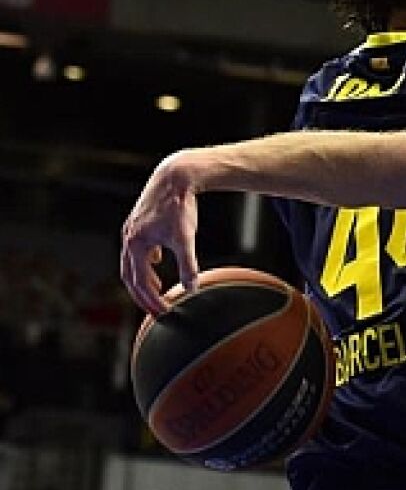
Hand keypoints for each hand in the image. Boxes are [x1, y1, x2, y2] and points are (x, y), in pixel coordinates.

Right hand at [120, 152, 203, 315]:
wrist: (175, 176)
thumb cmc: (179, 206)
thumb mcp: (185, 238)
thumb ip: (188, 265)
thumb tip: (192, 288)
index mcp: (136, 244)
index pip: (140, 282)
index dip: (150, 300)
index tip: (163, 313)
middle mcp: (129, 238)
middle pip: (130, 275)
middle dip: (142, 295)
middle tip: (155, 310)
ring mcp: (132, 229)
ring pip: (132, 261)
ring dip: (142, 278)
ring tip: (156, 291)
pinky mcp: (140, 222)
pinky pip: (138, 248)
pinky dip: (145, 260)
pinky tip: (157, 262)